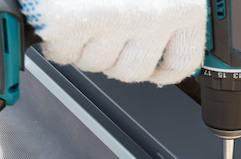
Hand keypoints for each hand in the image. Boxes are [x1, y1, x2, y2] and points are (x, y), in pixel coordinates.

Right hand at [19, 0, 206, 84]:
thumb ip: (161, 7)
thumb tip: (162, 51)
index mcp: (183, 4)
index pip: (181, 62)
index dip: (160, 67)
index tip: (152, 65)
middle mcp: (155, 16)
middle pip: (131, 69)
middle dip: (112, 53)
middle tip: (100, 24)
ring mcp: (115, 19)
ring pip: (96, 63)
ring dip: (83, 44)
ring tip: (80, 9)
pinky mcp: (74, 21)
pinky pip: (64, 51)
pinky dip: (57, 38)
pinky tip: (60, 13)